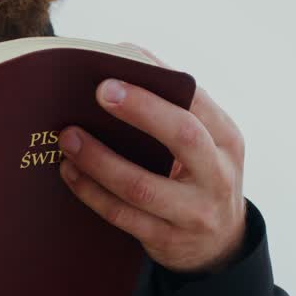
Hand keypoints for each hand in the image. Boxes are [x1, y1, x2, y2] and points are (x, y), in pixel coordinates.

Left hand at [57, 45, 246, 274]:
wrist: (219, 243)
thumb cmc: (199, 174)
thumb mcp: (205, 140)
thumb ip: (173, 101)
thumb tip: (127, 51)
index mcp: (227, 139)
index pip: (197, 102)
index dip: (158, 86)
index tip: (116, 73)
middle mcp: (218, 174)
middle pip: (182, 136)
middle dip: (141, 111)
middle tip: (99, 92)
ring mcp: (194, 212)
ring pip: (140, 185)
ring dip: (98, 160)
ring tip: (68, 138)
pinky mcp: (167, 239)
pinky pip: (121, 215)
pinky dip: (91, 192)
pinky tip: (70, 171)